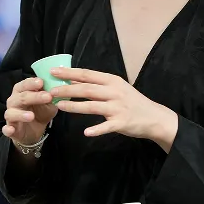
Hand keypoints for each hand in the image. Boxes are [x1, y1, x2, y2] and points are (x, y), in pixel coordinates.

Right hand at [2, 77, 57, 144]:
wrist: (36, 130)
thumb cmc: (41, 111)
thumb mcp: (48, 103)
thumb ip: (50, 95)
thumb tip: (56, 87)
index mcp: (22, 91)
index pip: (25, 84)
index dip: (32, 83)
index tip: (41, 82)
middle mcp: (14, 101)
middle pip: (21, 97)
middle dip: (34, 96)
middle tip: (47, 97)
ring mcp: (10, 115)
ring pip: (11, 112)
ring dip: (21, 114)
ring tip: (31, 116)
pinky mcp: (10, 129)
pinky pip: (6, 129)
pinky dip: (8, 129)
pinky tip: (11, 130)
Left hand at [50, 67, 177, 147]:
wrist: (153, 117)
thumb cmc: (132, 101)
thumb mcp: (117, 88)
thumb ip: (98, 85)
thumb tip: (73, 80)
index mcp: (112, 81)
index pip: (87, 74)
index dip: (70, 73)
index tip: (53, 72)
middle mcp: (114, 92)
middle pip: (87, 89)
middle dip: (67, 89)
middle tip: (50, 91)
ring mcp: (118, 108)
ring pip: (92, 106)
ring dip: (75, 106)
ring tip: (59, 106)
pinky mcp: (121, 123)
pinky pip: (106, 126)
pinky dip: (96, 129)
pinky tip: (86, 132)